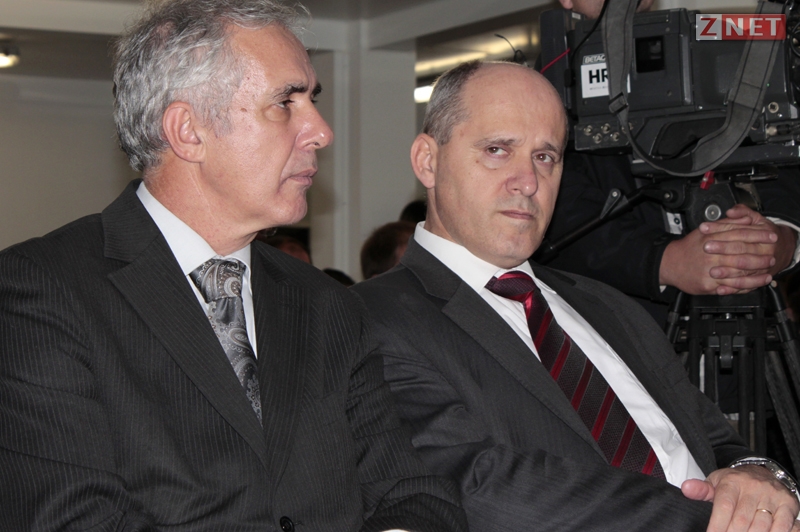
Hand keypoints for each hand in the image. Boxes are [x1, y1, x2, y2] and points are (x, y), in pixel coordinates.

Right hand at [659, 204, 797, 295]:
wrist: (669, 264)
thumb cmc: (688, 247)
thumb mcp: (705, 231)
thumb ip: (726, 224)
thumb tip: (745, 219)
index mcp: (711, 239)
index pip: (739, 235)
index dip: (757, 235)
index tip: (770, 236)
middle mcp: (710, 255)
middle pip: (741, 256)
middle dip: (759, 257)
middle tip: (771, 257)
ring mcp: (709, 272)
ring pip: (737, 274)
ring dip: (754, 275)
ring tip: (767, 274)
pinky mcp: (707, 285)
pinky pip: (729, 288)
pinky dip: (742, 288)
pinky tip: (752, 285)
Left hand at [681, 465, 799, 531]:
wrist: (762, 472)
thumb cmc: (735, 483)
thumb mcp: (715, 482)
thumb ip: (701, 490)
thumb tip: (686, 488)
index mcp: (732, 482)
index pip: (724, 506)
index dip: (717, 525)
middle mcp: (753, 487)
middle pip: (742, 520)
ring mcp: (772, 496)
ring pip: (762, 525)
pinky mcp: (788, 504)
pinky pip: (783, 526)